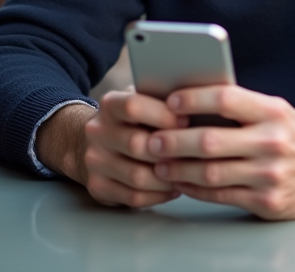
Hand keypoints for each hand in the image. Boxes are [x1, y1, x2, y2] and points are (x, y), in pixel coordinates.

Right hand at [35, 91, 187, 207]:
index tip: (187, 121)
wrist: (93, 142)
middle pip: (137, 145)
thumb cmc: (134, 120)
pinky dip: (159, 195)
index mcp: (110, 104)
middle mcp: (97, 132)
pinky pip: (134, 197)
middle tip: (194, 154)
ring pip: (137, 176)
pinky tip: (174, 188)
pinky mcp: (98, 187)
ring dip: (168, 178)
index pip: (133, 106)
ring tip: (188, 173)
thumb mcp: (144, 99)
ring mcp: (95, 162)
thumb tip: (201, 100)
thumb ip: (164, 98)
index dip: (164, 115)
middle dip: (170, 152)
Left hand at [146, 85, 294, 219]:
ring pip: (210, 172)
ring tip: (160, 164)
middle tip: (152, 140)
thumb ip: (241, 107)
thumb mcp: (276, 111)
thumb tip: (189, 100)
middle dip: (174, 140)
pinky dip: (195, 189)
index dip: (193, 99)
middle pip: (210, 140)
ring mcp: (270, 175)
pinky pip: (220, 195)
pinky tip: (182, 182)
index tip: (170, 101)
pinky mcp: (268, 202)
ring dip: (178, 169)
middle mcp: (273, 142)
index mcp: (274, 112)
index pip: (226, 99)